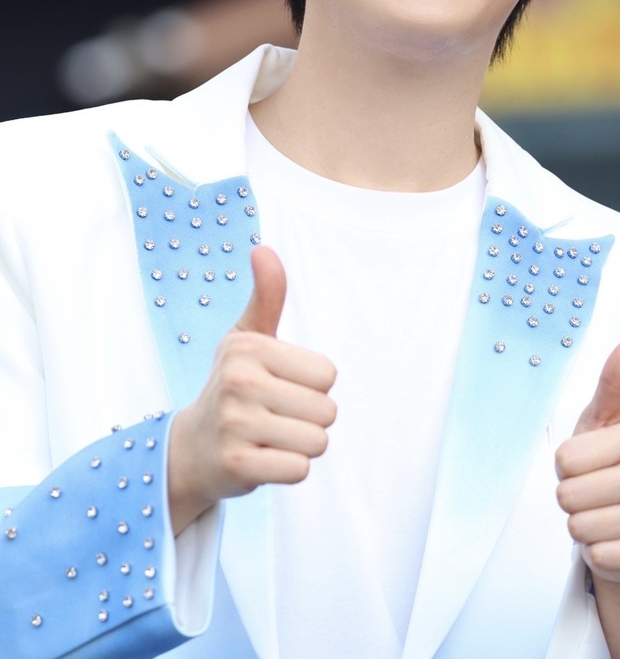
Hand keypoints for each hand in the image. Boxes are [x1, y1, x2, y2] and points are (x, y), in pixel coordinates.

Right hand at [168, 246, 336, 534]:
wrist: (190, 449)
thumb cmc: (232, 386)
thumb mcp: (247, 338)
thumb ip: (267, 296)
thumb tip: (263, 249)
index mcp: (249, 348)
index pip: (328, 374)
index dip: (312, 386)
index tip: (280, 387)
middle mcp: (239, 381)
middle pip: (327, 410)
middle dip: (310, 419)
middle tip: (276, 417)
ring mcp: (236, 424)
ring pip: (317, 442)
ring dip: (301, 446)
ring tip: (270, 437)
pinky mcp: (237, 464)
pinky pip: (299, 470)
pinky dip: (288, 470)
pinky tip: (263, 459)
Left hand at [555, 336, 619, 656]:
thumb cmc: (604, 464)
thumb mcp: (601, 419)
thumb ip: (615, 379)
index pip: (565, 458)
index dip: (566, 465)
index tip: (586, 462)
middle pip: (569, 494)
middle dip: (570, 497)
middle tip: (590, 492)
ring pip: (580, 526)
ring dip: (581, 525)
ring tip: (600, 514)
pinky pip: (599, 555)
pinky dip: (597, 552)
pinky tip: (614, 540)